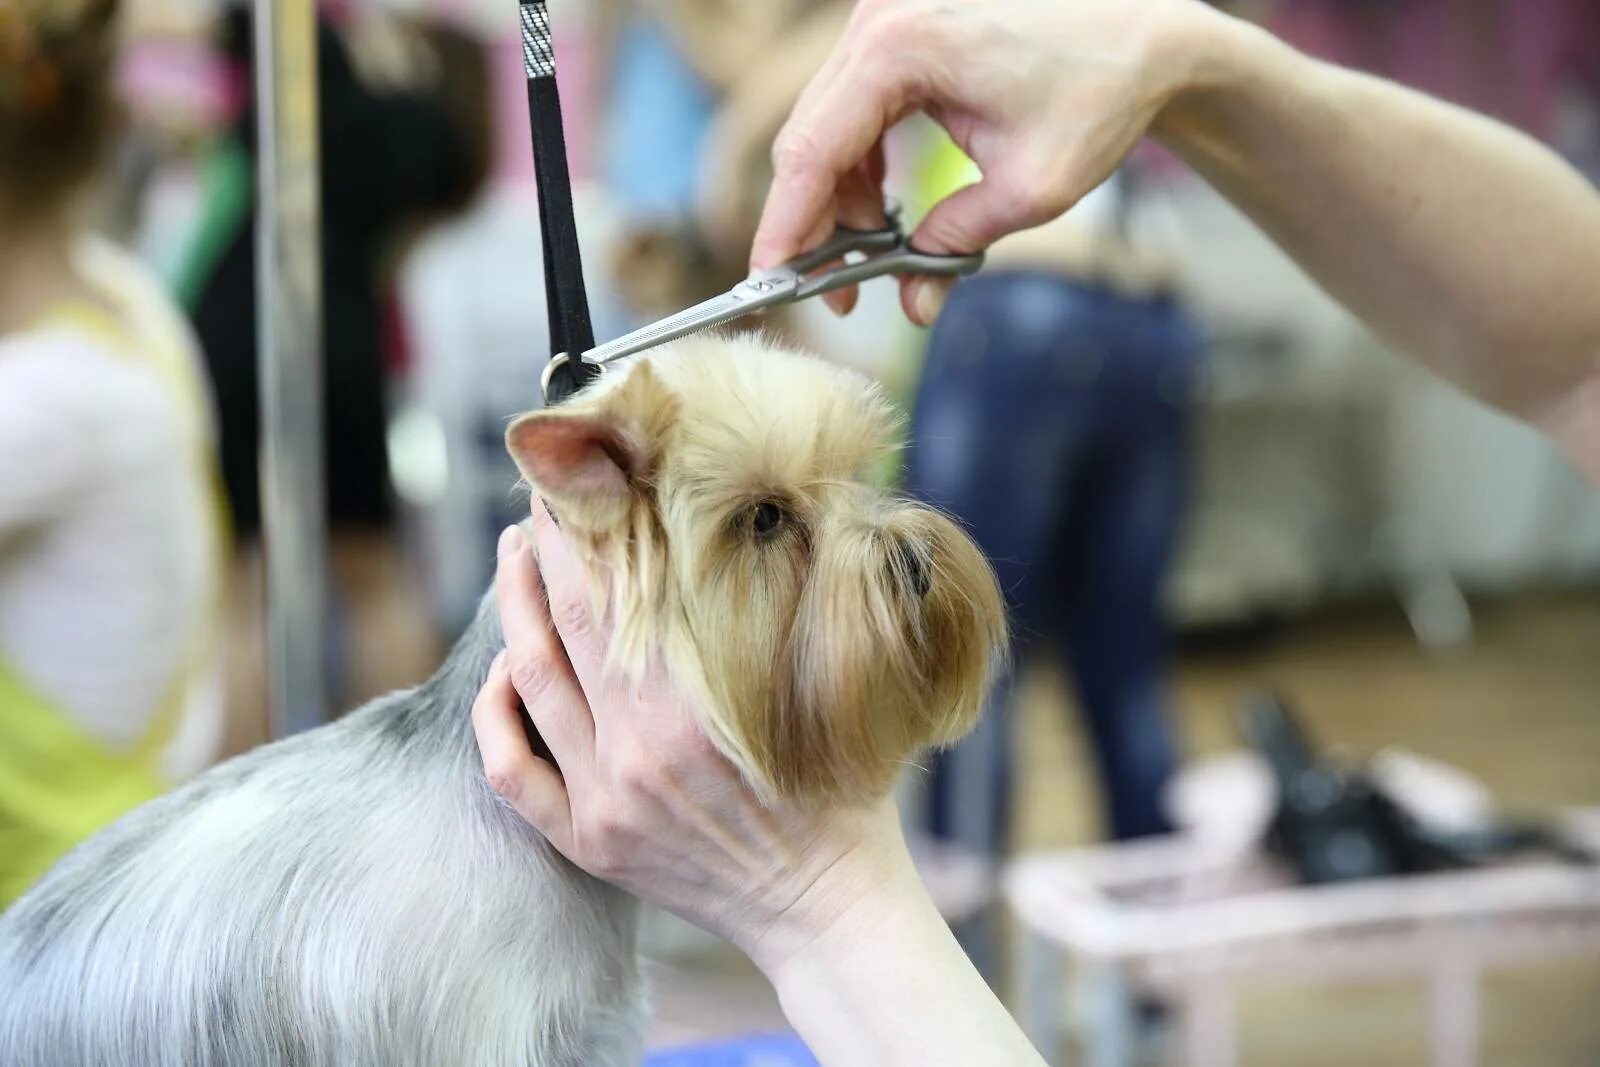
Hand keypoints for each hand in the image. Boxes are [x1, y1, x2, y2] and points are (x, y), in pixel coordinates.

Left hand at [472, 502, 912, 973]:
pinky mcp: (587, 840)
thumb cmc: (842, 794)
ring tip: (514, 557)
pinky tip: (502, 669)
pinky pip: (509, 771)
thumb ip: (774, 625)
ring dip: (515, 609)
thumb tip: (741, 536)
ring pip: (530, 682)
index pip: (623, 591)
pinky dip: (493, 712)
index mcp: (696, 710)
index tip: (585, 481)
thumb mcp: (822, 698)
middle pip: (567, 623)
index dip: (594, 528)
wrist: (826, 906)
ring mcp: (603, 800)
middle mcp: (637, 752)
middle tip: (540, 500)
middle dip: (546, 550)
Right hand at [750, 0, 1216, 323]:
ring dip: (841, 198)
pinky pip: (853, 107)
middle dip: (815, 223)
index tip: (771, 282)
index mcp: (903, 46)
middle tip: (833, 292)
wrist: (1148, 30)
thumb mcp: (1031, 189)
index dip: (786, 227)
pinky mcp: (898, 29)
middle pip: (809, 138)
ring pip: (827, 126)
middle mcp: (879, 19)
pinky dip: (862, 164)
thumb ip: (956, 247)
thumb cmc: (1100, 94)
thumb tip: (914, 307)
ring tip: (876, 257)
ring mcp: (884, 19)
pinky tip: (888, 212)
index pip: (811, 151)